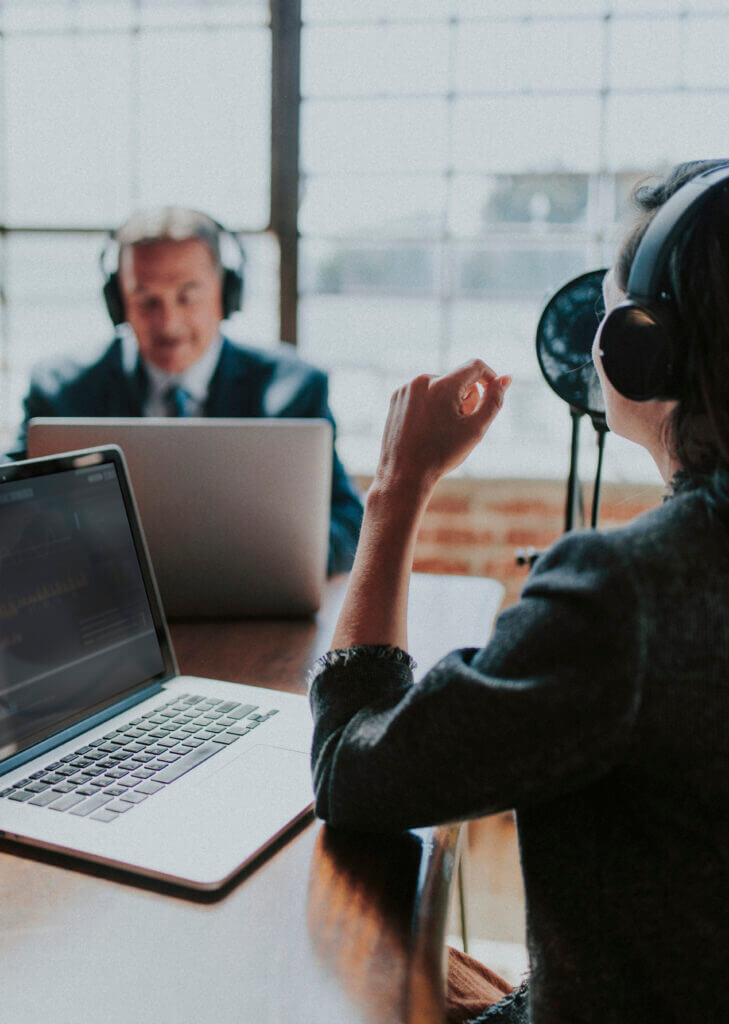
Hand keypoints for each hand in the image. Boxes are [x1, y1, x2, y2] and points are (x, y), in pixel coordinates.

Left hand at [373, 359, 510, 500]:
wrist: (404, 475)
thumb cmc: (441, 454)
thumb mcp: (475, 429)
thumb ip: (494, 401)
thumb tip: (504, 379)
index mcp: (442, 385)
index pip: (475, 366)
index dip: (490, 377)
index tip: (492, 393)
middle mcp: (421, 381)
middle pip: (457, 378)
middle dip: (466, 397)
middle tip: (462, 424)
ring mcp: (406, 389)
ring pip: (439, 386)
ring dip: (448, 401)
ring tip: (442, 430)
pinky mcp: (396, 398)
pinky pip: (422, 393)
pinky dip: (431, 405)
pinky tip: (427, 429)